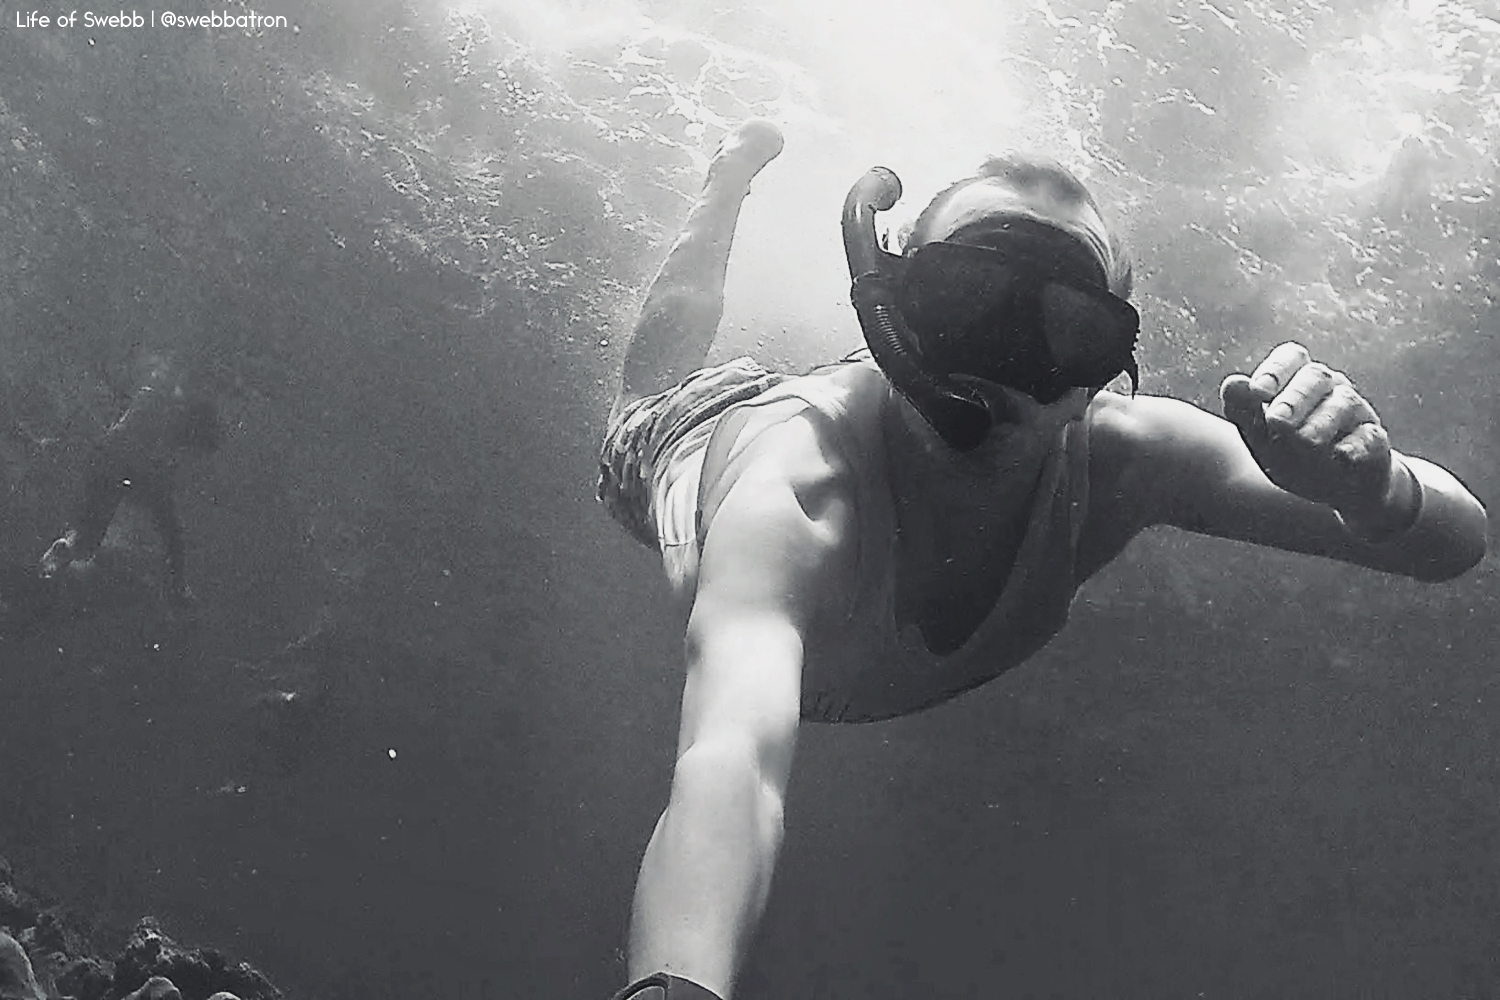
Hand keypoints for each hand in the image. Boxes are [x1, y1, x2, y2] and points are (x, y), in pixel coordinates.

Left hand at [1220, 342, 1406, 522]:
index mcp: (1299, 383)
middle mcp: (1330, 390)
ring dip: (1321, 422)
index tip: (1257, 392)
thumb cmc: (1294, 454)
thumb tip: (1232, 383)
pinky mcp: (1375, 441)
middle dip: (1294, 397)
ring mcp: (1357, 413)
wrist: (1338, 488)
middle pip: (1317, 376)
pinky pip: (1370, 436)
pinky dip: (1355, 446)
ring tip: (1305, 442)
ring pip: (1344, 402)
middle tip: (1276, 421)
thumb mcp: (1262, 437)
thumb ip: (1244, 412)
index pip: (1291, 357)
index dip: (1275, 370)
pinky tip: (1340, 456)